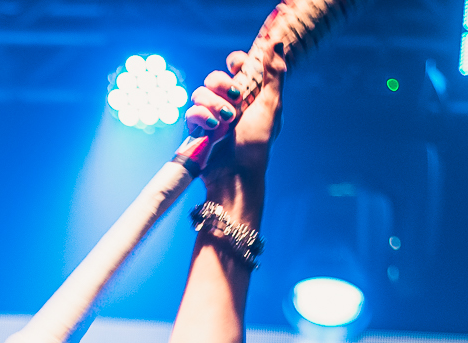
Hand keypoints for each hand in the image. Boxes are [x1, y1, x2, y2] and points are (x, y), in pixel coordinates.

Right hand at [187, 48, 286, 177]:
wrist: (235, 174)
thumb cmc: (257, 144)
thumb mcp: (271, 106)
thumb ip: (274, 74)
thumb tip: (276, 43)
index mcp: (250, 94)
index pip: (238, 66)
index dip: (236, 62)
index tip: (238, 65)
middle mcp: (229, 103)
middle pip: (215, 76)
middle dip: (222, 84)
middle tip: (236, 98)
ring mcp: (211, 116)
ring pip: (200, 93)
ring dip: (213, 104)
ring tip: (226, 121)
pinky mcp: (197, 129)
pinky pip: (191, 112)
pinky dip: (201, 118)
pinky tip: (213, 129)